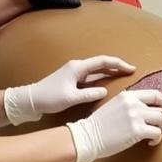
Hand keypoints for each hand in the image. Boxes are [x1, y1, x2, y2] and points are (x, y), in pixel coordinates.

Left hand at [4, 55, 134, 124]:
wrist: (31, 100)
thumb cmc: (49, 98)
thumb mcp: (71, 98)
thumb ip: (90, 94)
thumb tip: (105, 92)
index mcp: (78, 67)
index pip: (103, 61)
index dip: (118, 64)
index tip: (131, 68)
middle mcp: (77, 67)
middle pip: (101, 63)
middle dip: (116, 66)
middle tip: (131, 70)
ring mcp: (74, 73)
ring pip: (96, 70)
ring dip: (110, 71)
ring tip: (123, 75)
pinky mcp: (72, 80)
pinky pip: (91, 76)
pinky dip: (102, 78)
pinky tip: (108, 83)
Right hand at [66, 90, 161, 161]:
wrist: (87, 136)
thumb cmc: (99, 125)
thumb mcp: (114, 105)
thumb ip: (130, 104)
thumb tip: (148, 109)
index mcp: (128, 95)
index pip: (154, 94)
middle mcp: (133, 103)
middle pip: (160, 109)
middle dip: (161, 120)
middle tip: (157, 127)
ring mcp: (135, 116)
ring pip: (161, 120)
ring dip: (159, 129)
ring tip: (151, 136)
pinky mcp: (137, 130)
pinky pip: (157, 133)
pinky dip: (156, 140)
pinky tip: (149, 142)